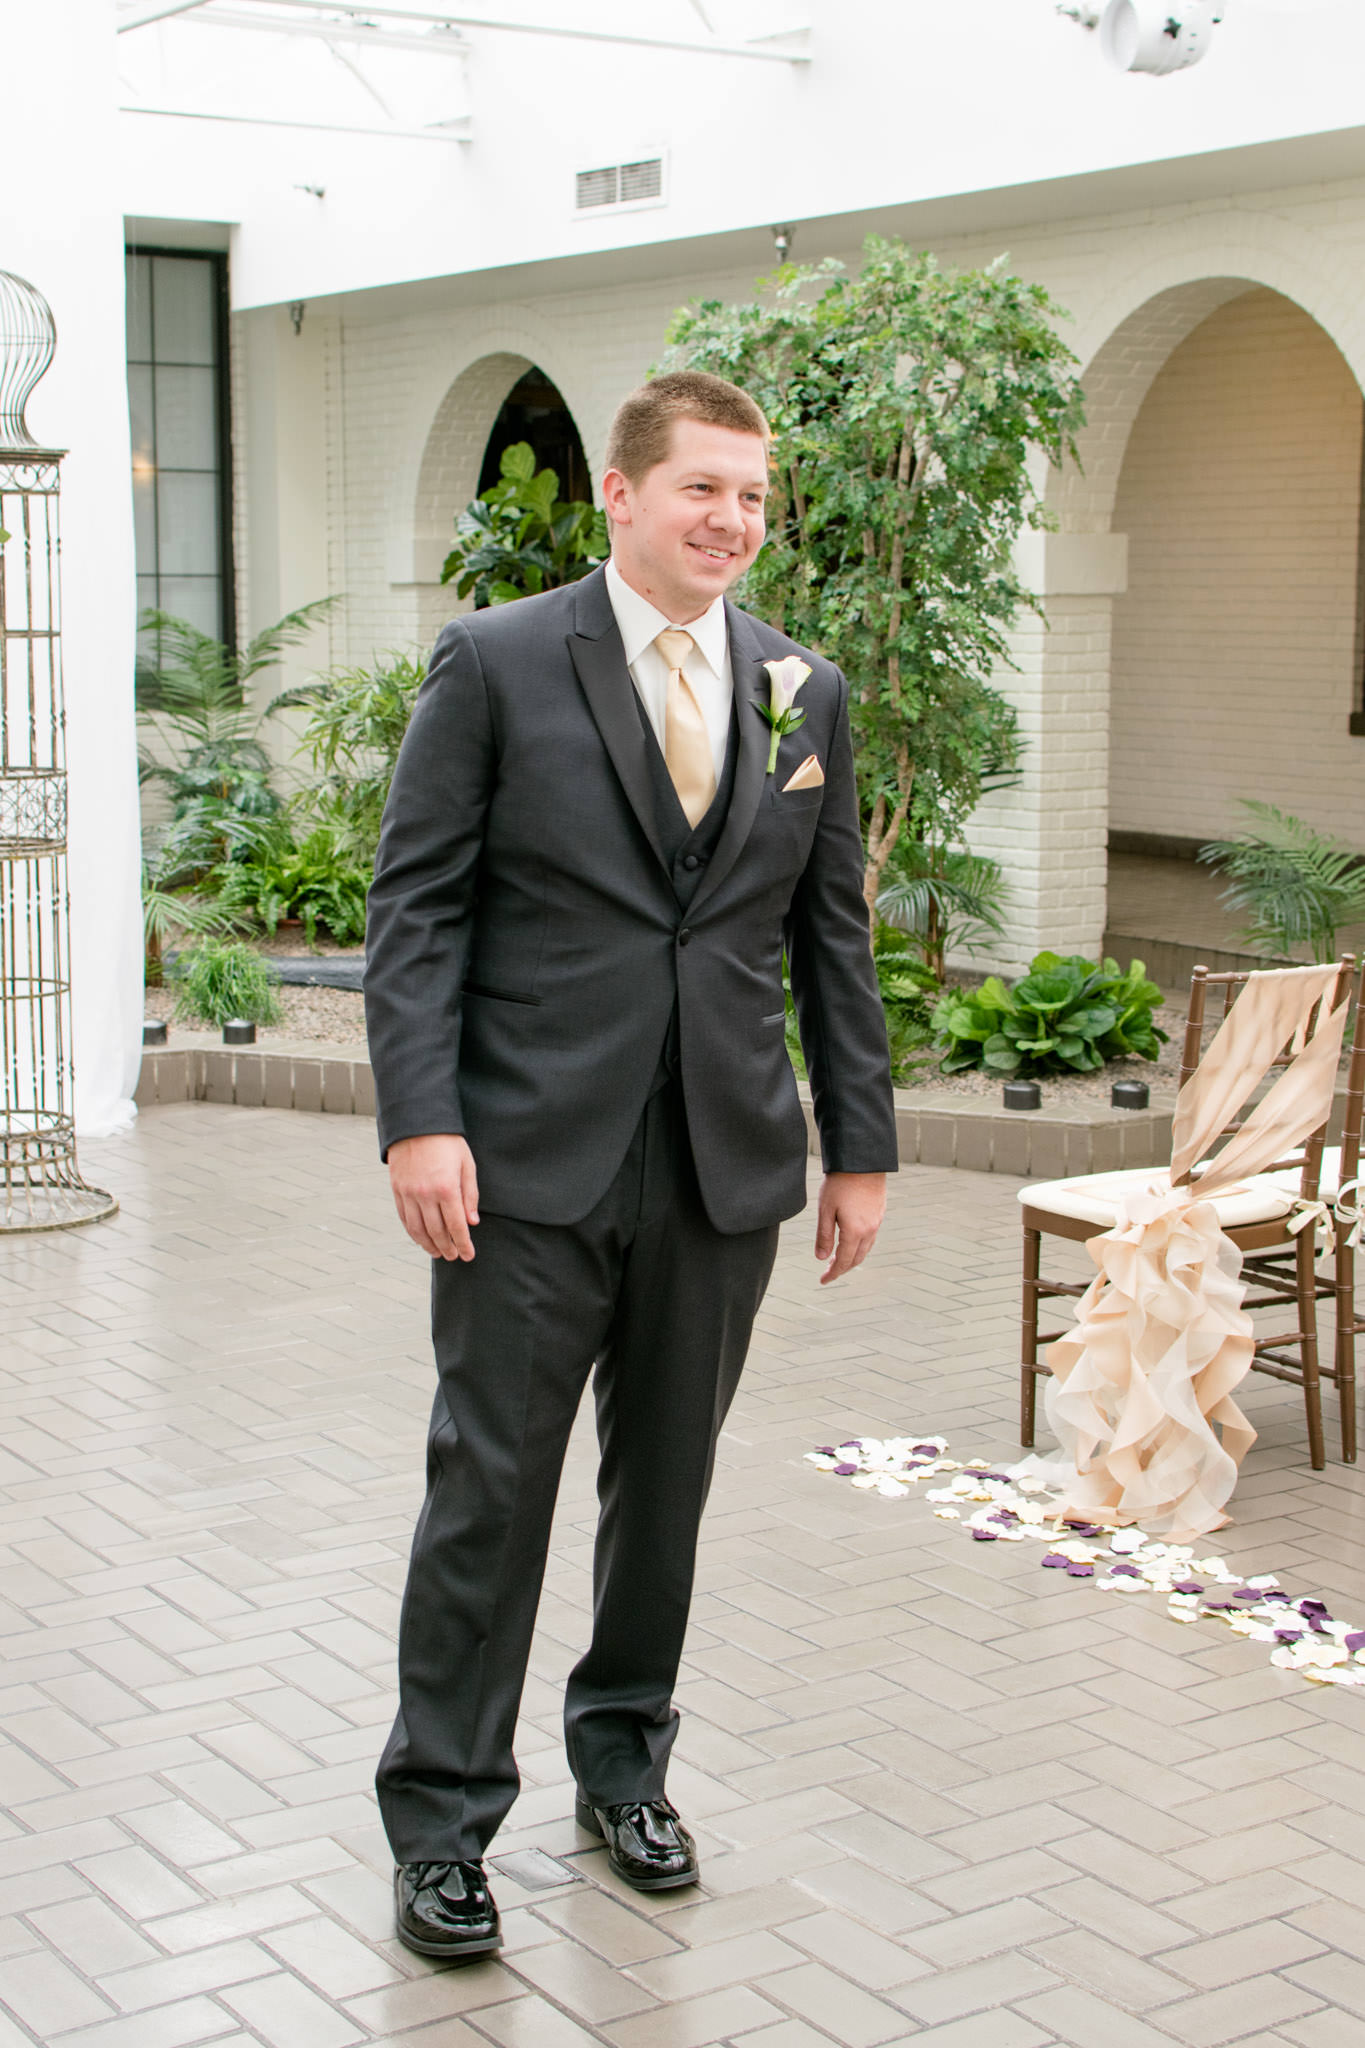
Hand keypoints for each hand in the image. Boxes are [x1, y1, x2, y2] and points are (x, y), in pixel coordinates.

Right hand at [388, 1133, 479, 1260]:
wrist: (417, 1123)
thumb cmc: (447, 1142)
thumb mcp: (467, 1165)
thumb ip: (470, 1195)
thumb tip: (472, 1223)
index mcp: (446, 1188)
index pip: (456, 1226)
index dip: (463, 1244)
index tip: (469, 1255)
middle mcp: (425, 1194)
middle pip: (437, 1232)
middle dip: (448, 1247)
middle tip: (455, 1257)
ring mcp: (409, 1193)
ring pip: (418, 1230)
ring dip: (429, 1245)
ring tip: (439, 1253)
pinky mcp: (397, 1190)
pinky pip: (404, 1218)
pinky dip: (413, 1233)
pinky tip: (421, 1239)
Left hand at [814, 1171, 885, 1285]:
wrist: (862, 1160)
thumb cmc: (840, 1183)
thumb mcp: (826, 1210)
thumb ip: (824, 1236)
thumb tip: (821, 1258)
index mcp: (855, 1232)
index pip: (843, 1261)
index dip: (833, 1273)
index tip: (823, 1281)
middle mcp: (870, 1230)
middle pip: (856, 1258)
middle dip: (842, 1268)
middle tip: (828, 1272)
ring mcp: (877, 1221)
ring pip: (865, 1249)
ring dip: (852, 1257)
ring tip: (837, 1259)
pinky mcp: (879, 1212)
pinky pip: (871, 1237)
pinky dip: (860, 1246)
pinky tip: (851, 1241)